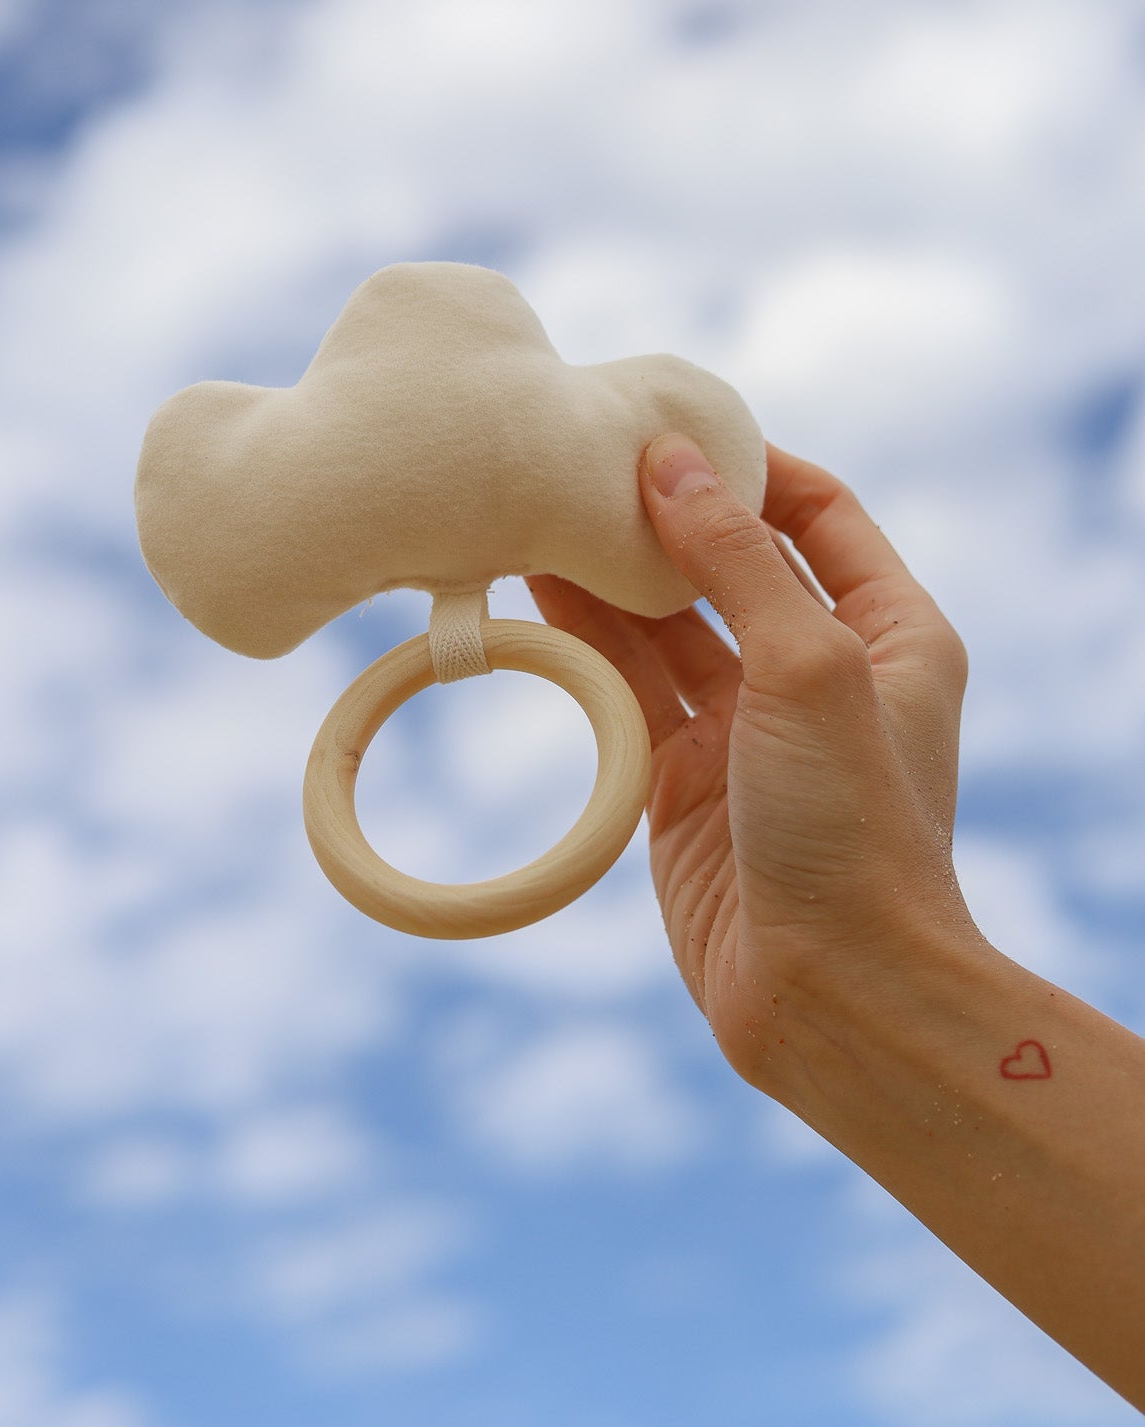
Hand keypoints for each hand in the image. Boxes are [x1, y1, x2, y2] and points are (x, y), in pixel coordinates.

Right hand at [525, 434, 984, 1095]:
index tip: (668, 429)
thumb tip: (673, 459)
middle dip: (659, 518)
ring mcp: (750, 731)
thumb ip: (738, 558)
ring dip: (609, 578)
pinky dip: (586, 648)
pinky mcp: (686, 784)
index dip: (747, 465)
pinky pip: (630, 693)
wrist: (835, 996)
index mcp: (892, 632)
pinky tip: (536, 603)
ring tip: (536, 520)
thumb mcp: (811, 666)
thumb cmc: (854, 829)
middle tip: (578, 468)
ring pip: (668, 628)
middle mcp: (822, 673)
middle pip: (730, 563)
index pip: (817, 513)